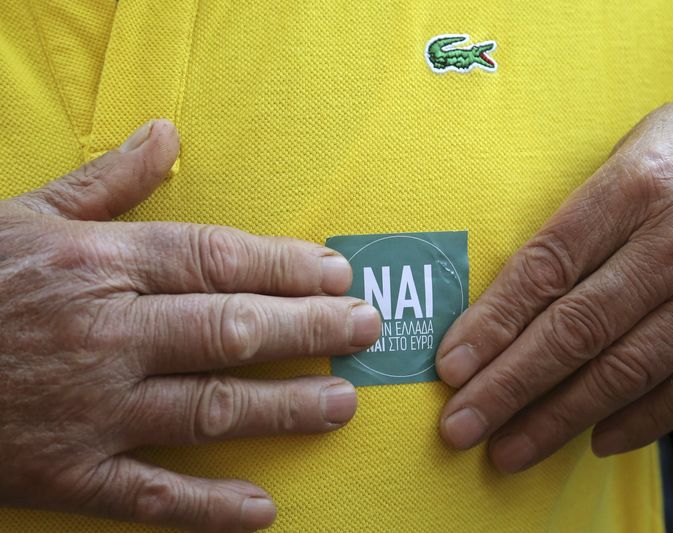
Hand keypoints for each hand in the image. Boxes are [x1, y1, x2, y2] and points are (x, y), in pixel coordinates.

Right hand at [0, 120, 380, 530]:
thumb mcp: (27, 218)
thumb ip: (106, 183)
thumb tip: (166, 134)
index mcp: (99, 265)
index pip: (217, 259)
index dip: (288, 267)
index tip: (339, 274)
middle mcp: (105, 335)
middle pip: (232, 330)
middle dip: (310, 330)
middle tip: (365, 330)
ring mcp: (87, 410)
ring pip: (209, 408)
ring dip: (284, 408)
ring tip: (342, 404)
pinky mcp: (64, 474)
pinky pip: (149, 496)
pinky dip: (208, 507)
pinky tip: (262, 510)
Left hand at [436, 75, 672, 472]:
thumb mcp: (636, 152)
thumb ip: (583, 220)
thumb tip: (518, 296)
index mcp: (634, 188)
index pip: (545, 269)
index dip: (492, 324)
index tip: (451, 367)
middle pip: (576, 330)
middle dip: (509, 387)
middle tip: (461, 426)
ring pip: (626, 370)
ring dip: (559, 419)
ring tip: (509, 449)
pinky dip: (640, 421)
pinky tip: (593, 439)